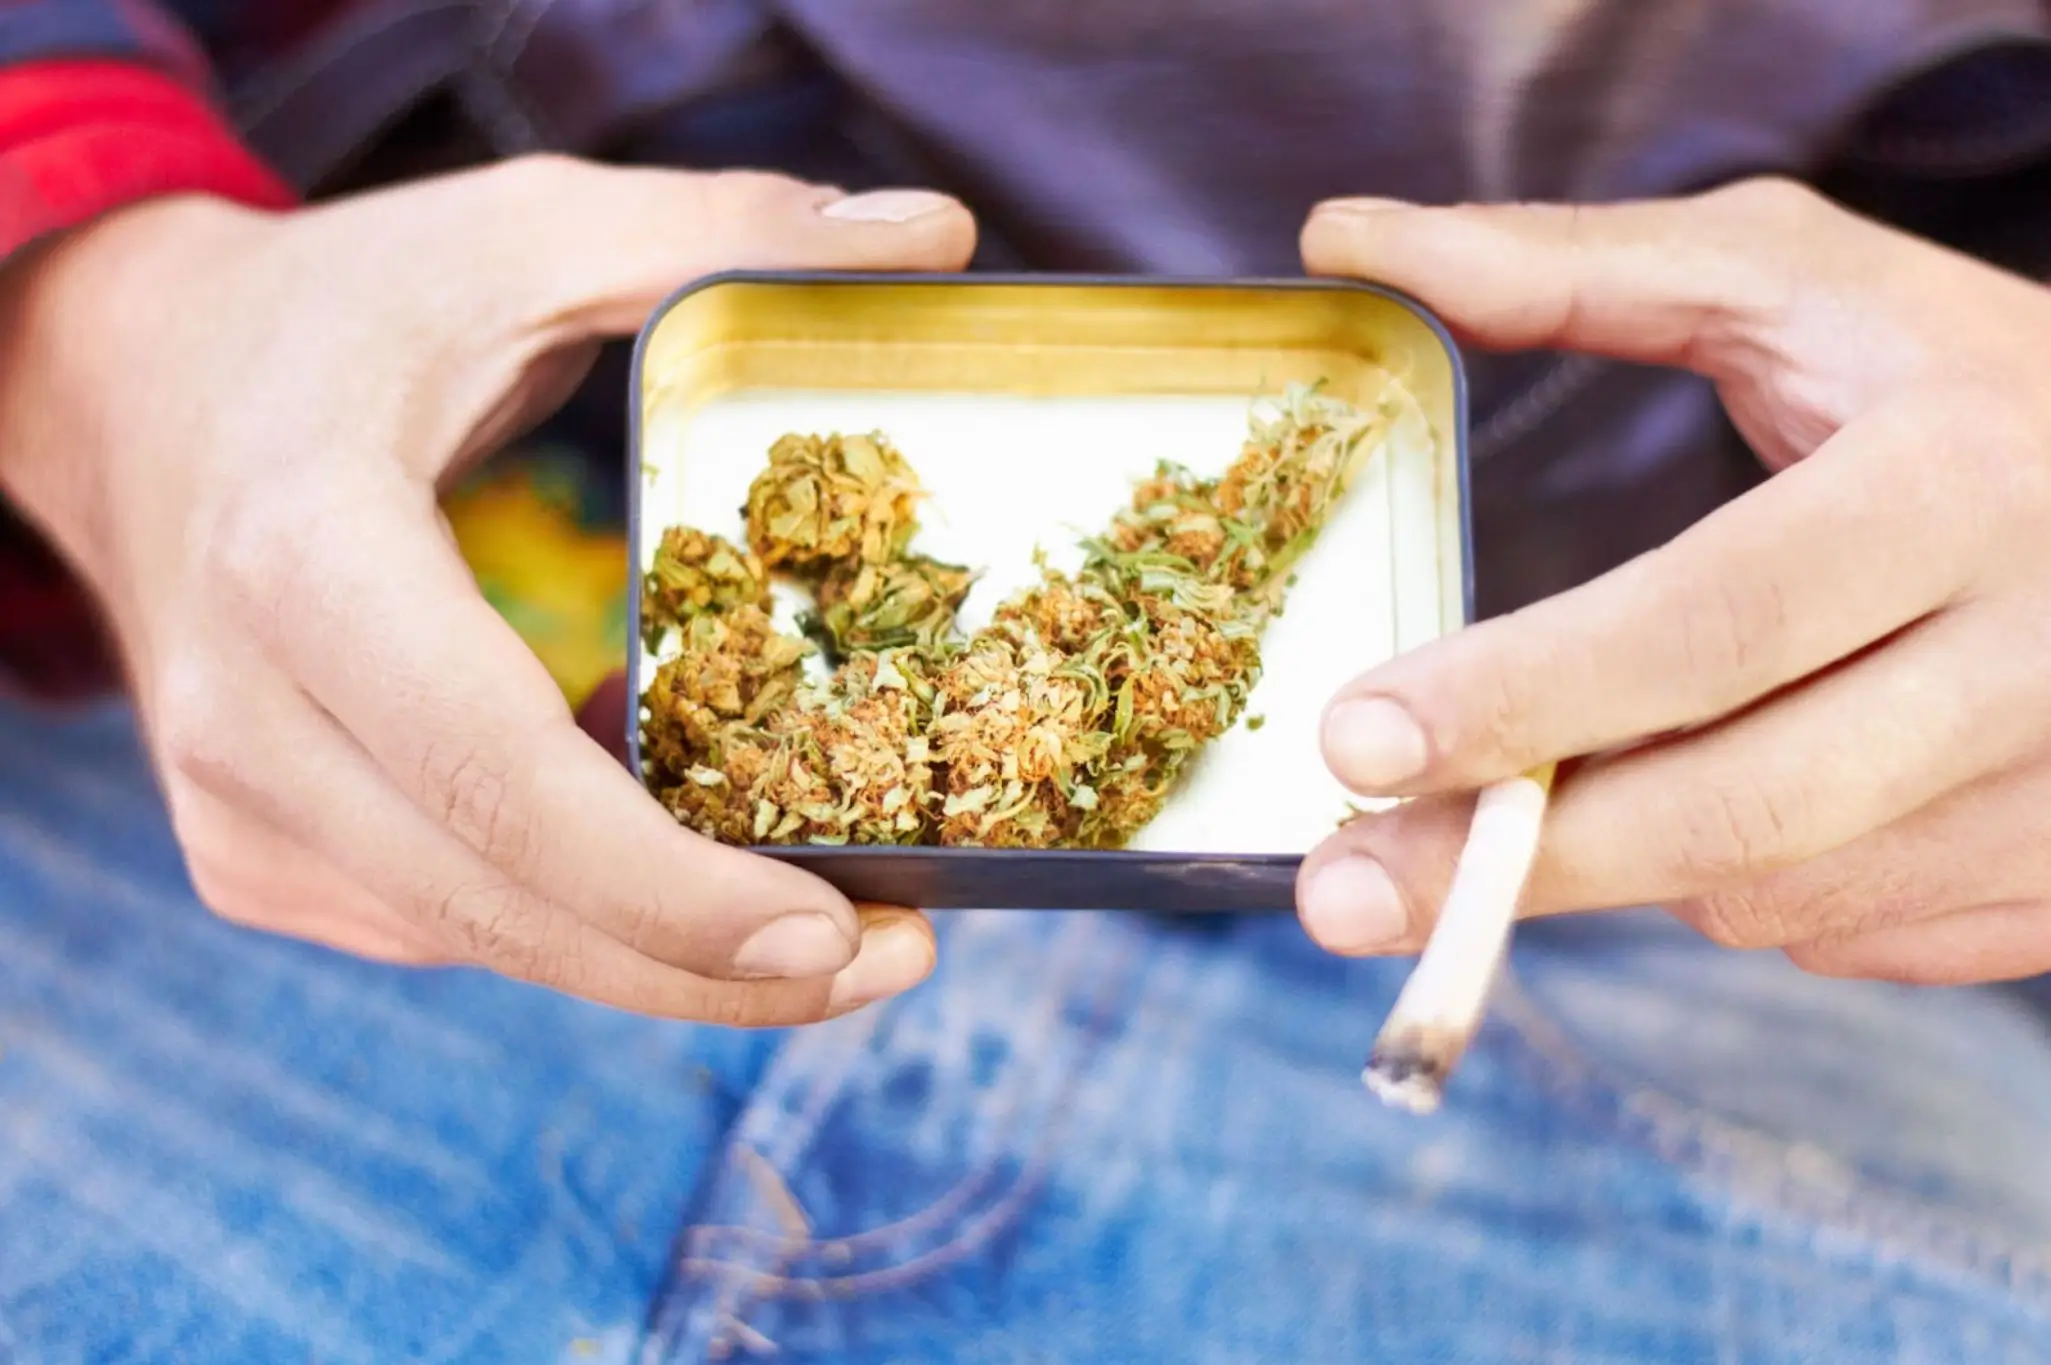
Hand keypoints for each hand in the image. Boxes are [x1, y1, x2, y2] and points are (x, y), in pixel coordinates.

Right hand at [0, 160, 975, 1022]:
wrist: (129, 389)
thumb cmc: (342, 312)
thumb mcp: (523, 233)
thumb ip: (725, 233)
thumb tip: (936, 239)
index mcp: (305, 559)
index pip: (496, 776)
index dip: (669, 888)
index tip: (836, 931)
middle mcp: (247, 719)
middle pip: (502, 904)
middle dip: (712, 968)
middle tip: (896, 958)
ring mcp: (237, 809)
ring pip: (481, 943)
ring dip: (665, 967)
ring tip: (843, 941)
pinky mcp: (256, 855)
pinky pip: (448, 924)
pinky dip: (583, 927)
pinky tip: (700, 891)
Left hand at [1295, 178, 2050, 984]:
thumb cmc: (1968, 382)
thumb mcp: (1802, 283)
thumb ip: (1578, 267)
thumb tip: (1351, 237)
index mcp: (1959, 487)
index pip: (1708, 620)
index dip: (1523, 694)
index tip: (1354, 741)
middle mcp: (2036, 660)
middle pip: (1734, 807)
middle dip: (1514, 861)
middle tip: (1339, 894)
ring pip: (1767, 888)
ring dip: (1626, 859)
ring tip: (1544, 789)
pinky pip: (1834, 930)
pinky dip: (1735, 882)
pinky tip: (1721, 792)